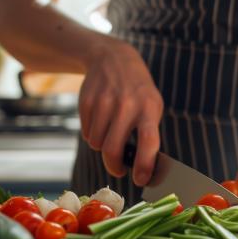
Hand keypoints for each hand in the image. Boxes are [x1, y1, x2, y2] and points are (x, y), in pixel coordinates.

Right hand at [79, 41, 162, 185]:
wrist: (112, 58)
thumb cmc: (138, 91)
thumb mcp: (151, 105)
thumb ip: (149, 133)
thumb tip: (145, 169)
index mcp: (149, 108)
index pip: (148, 142)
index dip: (144, 165)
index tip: (140, 180)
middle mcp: (126, 105)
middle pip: (113, 149)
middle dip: (114, 167)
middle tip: (119, 171)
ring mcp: (104, 102)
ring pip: (96, 144)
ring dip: (102, 147)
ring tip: (111, 133)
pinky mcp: (86, 101)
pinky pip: (86, 133)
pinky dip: (93, 134)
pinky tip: (101, 120)